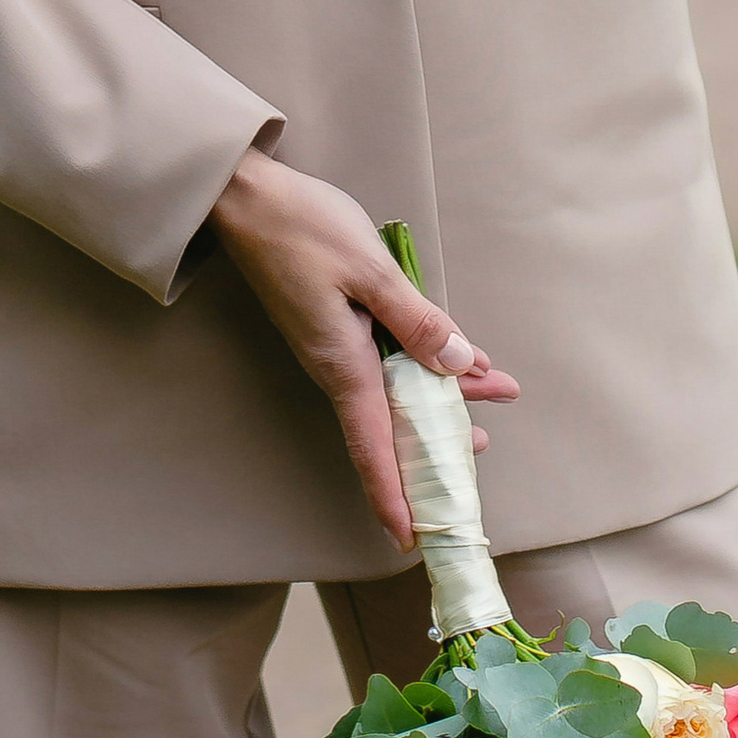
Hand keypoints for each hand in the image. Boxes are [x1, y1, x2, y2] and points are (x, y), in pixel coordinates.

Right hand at [208, 149, 520, 544]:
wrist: (244, 198)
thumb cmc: (302, 229)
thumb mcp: (369, 271)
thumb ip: (416, 321)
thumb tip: (458, 365)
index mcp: (343, 364)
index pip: (373, 448)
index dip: (394, 496)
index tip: (411, 539)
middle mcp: (336, 366)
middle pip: (392, 424)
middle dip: (438, 440)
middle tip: (487, 445)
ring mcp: (333, 347)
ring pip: (393, 390)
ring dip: (440, 394)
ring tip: (492, 390)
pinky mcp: (334, 325)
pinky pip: (384, 361)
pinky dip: (420, 363)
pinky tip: (450, 352)